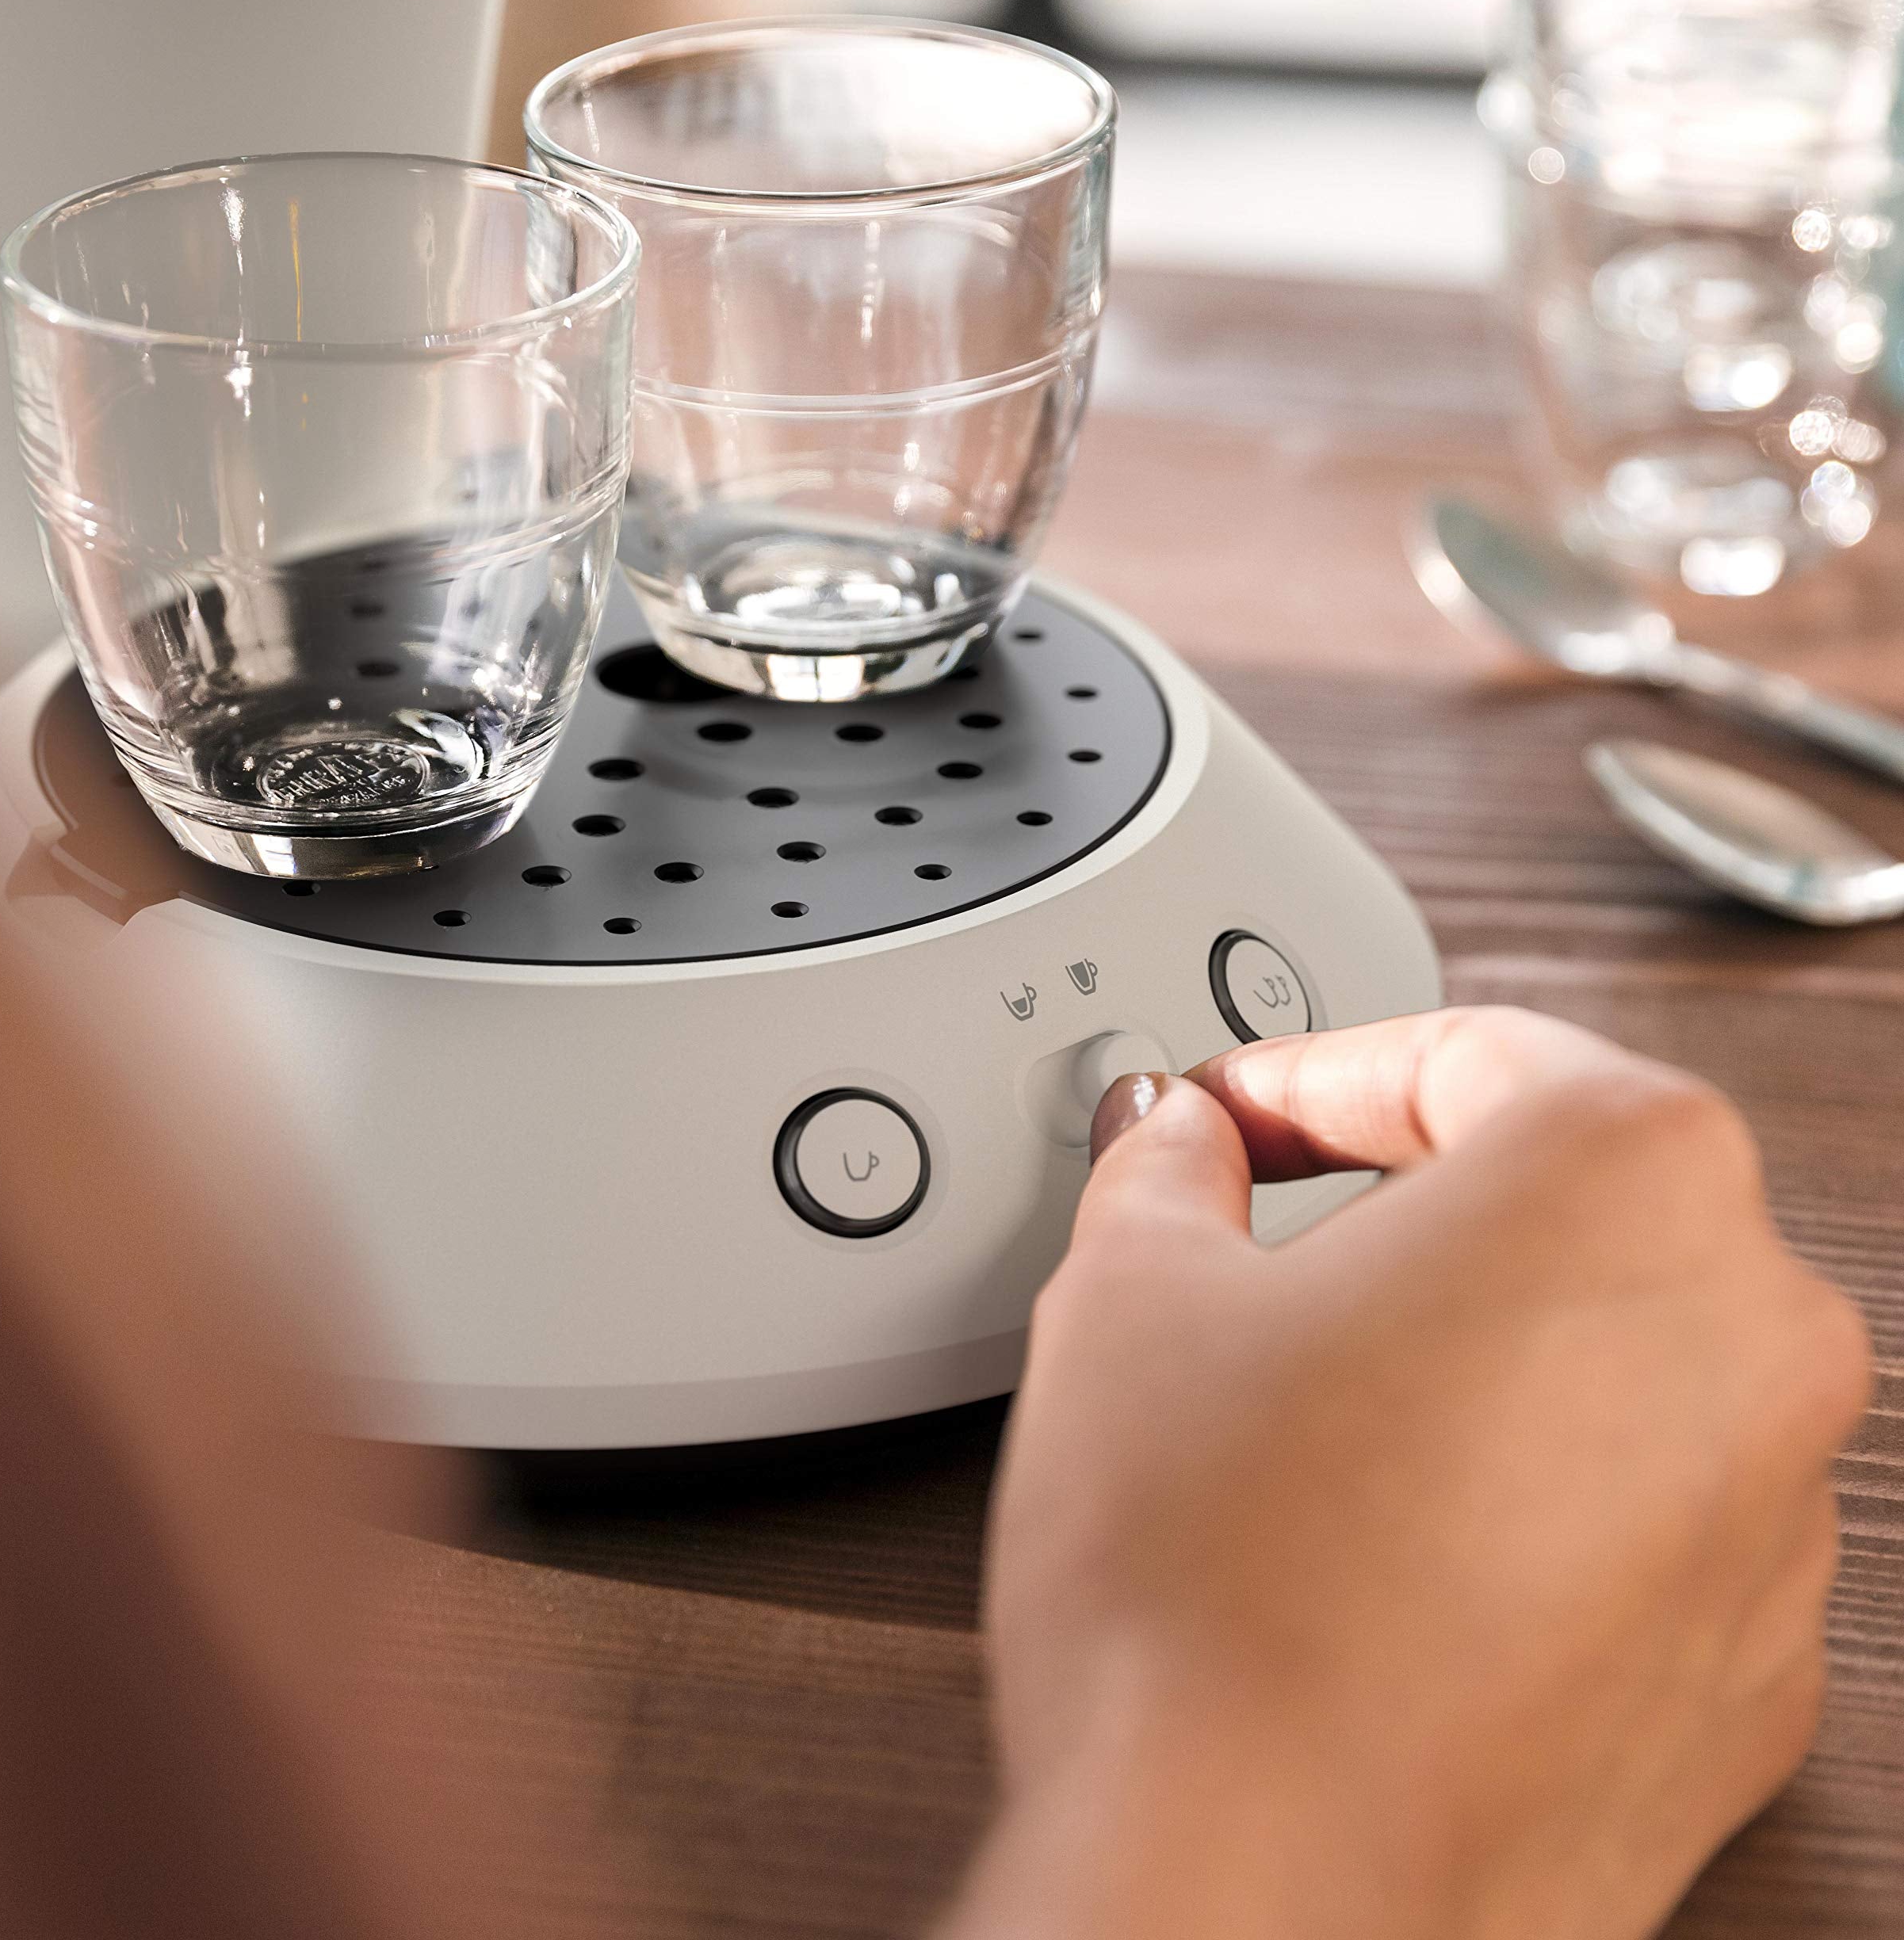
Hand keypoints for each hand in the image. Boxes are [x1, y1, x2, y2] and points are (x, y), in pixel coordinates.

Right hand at [945, 1008, 1868, 1939]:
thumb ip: (1169, 1167)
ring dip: (1459, 1357)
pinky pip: (1631, 1521)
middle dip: (1395, 1210)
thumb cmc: (1210, 1581)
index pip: (1464, 1052)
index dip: (1311, 1075)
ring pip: (1600, 1361)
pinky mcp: (1749, 1678)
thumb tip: (1181, 1141)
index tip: (1231, 1118)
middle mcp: (1755, 1332)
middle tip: (1252, 1250)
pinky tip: (1373, 1555)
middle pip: (1558, 1201)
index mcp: (1630, 1176)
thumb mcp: (1130, 1291)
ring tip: (1297, 1424)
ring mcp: (1778, 1521)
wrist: (1264, 1894)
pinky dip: (1516, 1502)